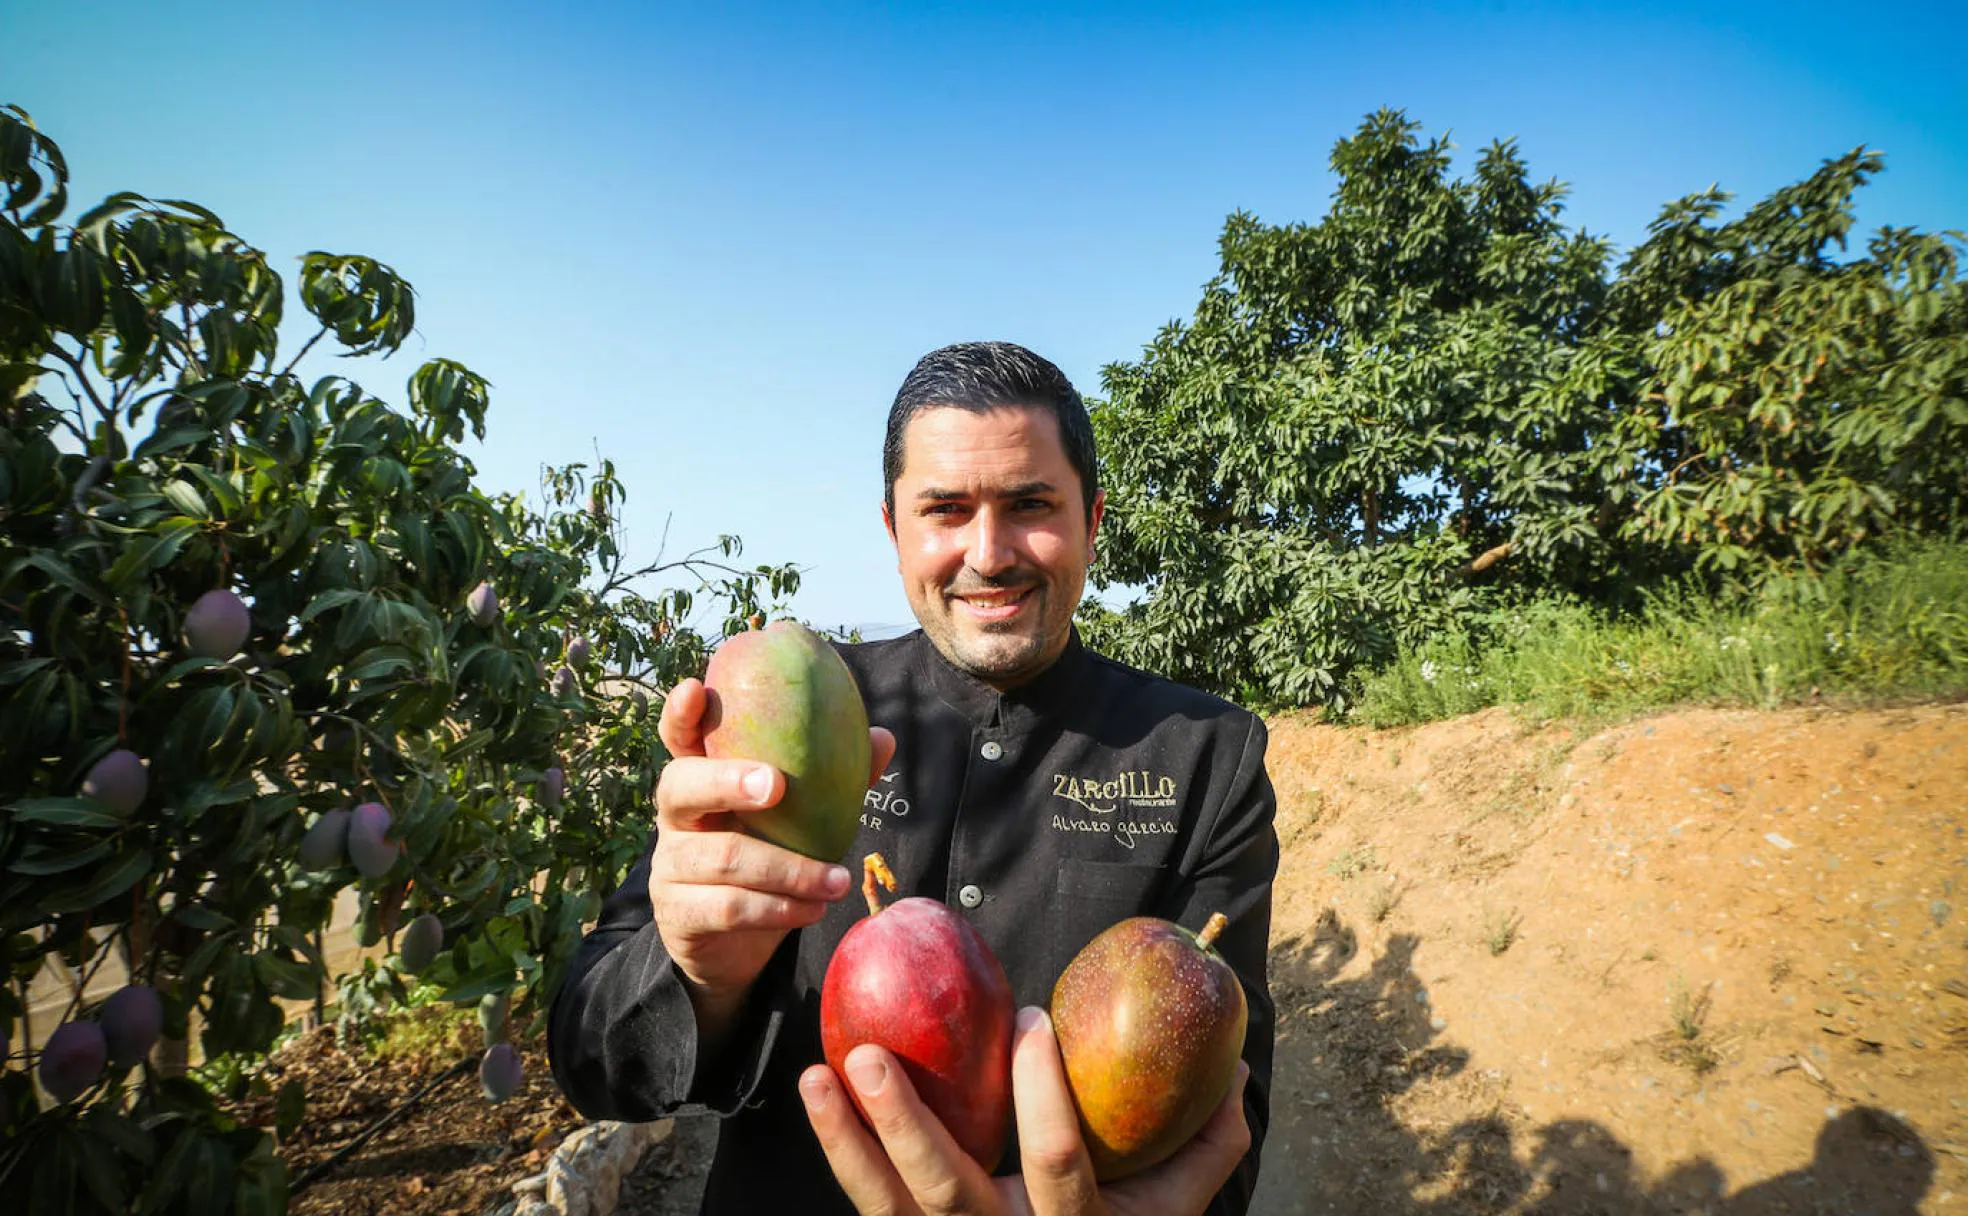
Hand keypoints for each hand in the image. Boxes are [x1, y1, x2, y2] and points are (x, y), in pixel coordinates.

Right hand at [649, 677, 896, 1036]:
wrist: (733, 946)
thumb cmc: (768, 858)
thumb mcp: (798, 818)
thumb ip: (832, 778)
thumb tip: (882, 736)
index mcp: (701, 779)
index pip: (679, 738)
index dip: (682, 714)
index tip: (695, 687)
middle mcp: (677, 816)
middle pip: (679, 786)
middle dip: (727, 781)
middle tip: (776, 785)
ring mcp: (671, 866)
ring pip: (721, 856)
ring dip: (789, 870)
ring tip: (838, 881)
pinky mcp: (680, 913)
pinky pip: (728, 907)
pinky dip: (779, 908)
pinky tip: (814, 909)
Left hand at [800, 1006, 1251, 1215]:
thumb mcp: (1176, 1207)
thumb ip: (1210, 1142)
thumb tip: (1235, 1067)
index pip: (1056, 1161)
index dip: (1043, 1093)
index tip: (1032, 1017)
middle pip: (944, 1190)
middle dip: (904, 1124)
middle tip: (870, 1055)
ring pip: (888, 1204)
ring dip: (849, 1138)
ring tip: (820, 1073)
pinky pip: (871, 1203)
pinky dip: (841, 1151)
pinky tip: (818, 1096)